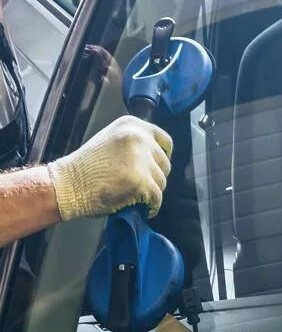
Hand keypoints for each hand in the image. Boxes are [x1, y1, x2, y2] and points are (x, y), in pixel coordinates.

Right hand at [47, 115, 172, 219]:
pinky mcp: (141, 181)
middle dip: (154, 177)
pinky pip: (157, 198)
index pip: (164, 140)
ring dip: (150, 191)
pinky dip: (150, 206)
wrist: (66, 185)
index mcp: (132, 125)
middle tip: (136, 184)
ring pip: (162, 182)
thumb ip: (135, 143)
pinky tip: (139, 206)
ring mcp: (141, 160)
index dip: (162, 157)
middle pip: (164, 164)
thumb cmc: (86, 168)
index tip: (157, 166)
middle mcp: (139, 138)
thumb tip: (157, 157)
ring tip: (130, 193)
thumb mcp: (111, 140)